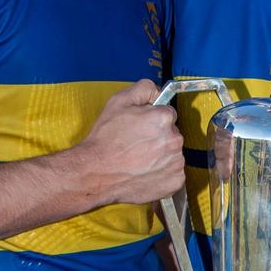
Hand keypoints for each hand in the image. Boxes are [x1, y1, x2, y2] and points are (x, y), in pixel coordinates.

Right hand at [74, 80, 184, 204]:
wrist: (95, 172)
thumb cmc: (105, 140)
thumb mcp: (118, 101)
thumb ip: (143, 88)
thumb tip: (157, 91)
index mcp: (164, 119)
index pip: (168, 114)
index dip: (153, 120)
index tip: (141, 128)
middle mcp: (175, 140)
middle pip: (172, 134)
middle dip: (158, 137)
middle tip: (137, 144)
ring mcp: (176, 163)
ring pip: (173, 154)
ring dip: (161, 155)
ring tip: (139, 160)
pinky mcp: (174, 182)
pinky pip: (174, 173)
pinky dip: (163, 174)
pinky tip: (145, 172)